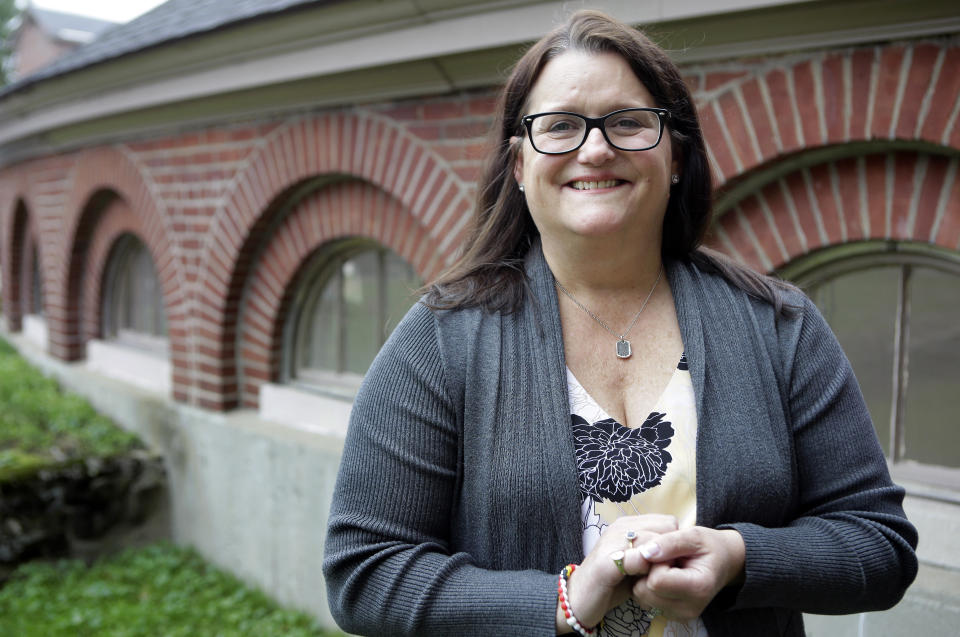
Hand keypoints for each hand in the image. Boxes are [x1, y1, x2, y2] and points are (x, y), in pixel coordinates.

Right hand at [557, 515, 677, 632]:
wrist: (579, 599)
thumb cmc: (611, 582)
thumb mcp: (636, 563)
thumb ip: (653, 552)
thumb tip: (680, 550)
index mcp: (627, 524)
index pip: (667, 521)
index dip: (675, 543)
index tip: (672, 563)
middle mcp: (620, 527)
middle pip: (665, 528)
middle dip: (671, 552)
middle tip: (666, 572)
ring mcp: (612, 542)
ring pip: (653, 542)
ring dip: (660, 563)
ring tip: (654, 578)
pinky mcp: (606, 562)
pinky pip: (638, 560)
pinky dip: (645, 571)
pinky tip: (641, 582)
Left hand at [630, 527, 744, 619]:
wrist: (725, 563)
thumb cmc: (710, 547)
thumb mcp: (694, 535)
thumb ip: (669, 542)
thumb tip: (645, 552)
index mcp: (698, 588)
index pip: (656, 580)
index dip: (656, 562)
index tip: (669, 555)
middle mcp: (689, 608)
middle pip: (645, 591)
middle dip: (649, 571)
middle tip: (667, 561)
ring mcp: (680, 615)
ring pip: (641, 596)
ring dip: (648, 579)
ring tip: (668, 568)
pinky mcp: (672, 616)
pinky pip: (645, 600)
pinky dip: (649, 588)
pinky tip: (665, 578)